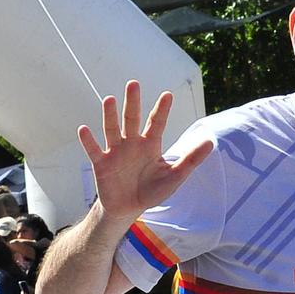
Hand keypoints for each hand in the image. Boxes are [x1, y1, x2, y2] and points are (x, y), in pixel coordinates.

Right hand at [76, 80, 213, 219]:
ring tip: (109, 99)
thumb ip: (191, 160)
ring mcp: (115, 152)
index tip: (167, 95)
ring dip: (110, 115)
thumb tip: (210, 142)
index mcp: (150, 145)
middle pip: (132, 118)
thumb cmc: (152, 191)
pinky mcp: (101, 164)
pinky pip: (94, 150)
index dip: (162, 110)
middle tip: (133, 84)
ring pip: (112, 129)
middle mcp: (132, 143)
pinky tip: (84, 129)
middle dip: (133, 102)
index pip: (157, 123)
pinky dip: (88, 141)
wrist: (127, 209)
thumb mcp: (174, 177)